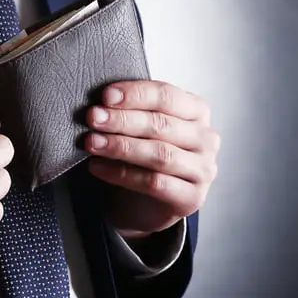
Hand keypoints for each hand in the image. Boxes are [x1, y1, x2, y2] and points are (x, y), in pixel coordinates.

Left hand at [85, 80, 219, 238]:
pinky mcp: (192, 198)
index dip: (136, 94)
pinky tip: (97, 167)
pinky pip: (154, 183)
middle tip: (93, 118)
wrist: (146, 203)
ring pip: (159, 154)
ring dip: (121, 146)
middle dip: (122, 120)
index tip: (106, 96)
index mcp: (196, 112)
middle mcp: (205, 139)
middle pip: (161, 125)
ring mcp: (202, 170)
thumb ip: (130, 112)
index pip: (167, 96)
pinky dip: (121, 174)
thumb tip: (101, 103)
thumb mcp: (140, 128)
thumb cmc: (144, 157)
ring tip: (92, 142)